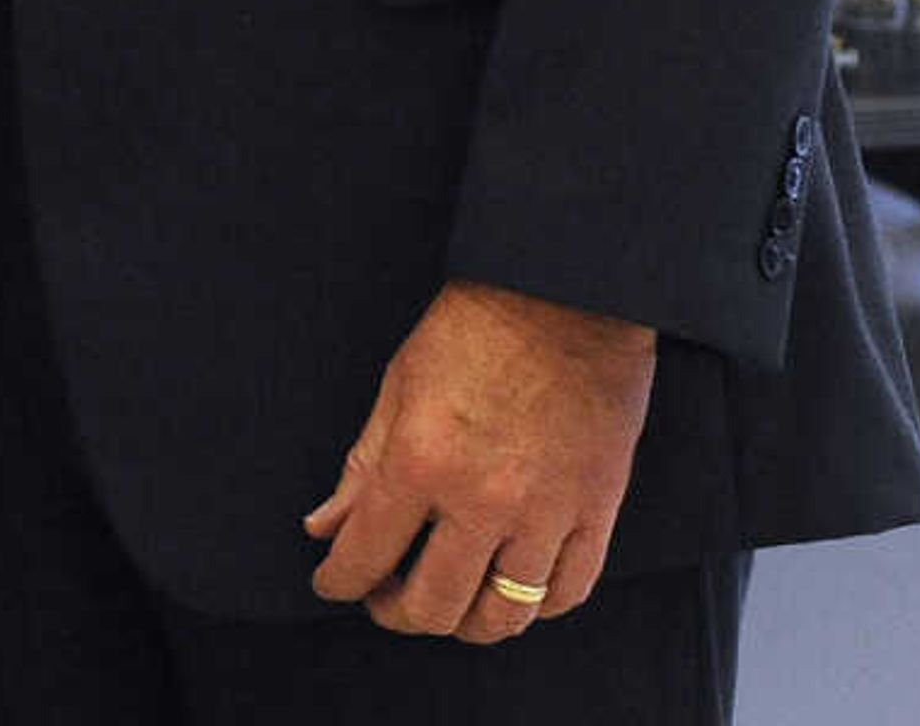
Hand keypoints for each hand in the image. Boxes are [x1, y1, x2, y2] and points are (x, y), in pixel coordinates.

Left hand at [305, 279, 656, 639]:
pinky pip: (566, 594)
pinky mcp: (596, 513)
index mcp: (420, 462)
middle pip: (434, 605)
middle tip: (384, 598)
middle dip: (397, 612)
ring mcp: (545, 515)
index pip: (365, 555)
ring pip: (502, 616)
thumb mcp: (397, 387)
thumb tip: (323, 528)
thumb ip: (360, 466)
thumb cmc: (472, 332)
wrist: (565, 297)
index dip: (339, 581)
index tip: (331, 583)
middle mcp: (482, 502)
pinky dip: (535, 608)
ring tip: (445, 602)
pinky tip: (510, 590)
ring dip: (464, 622)